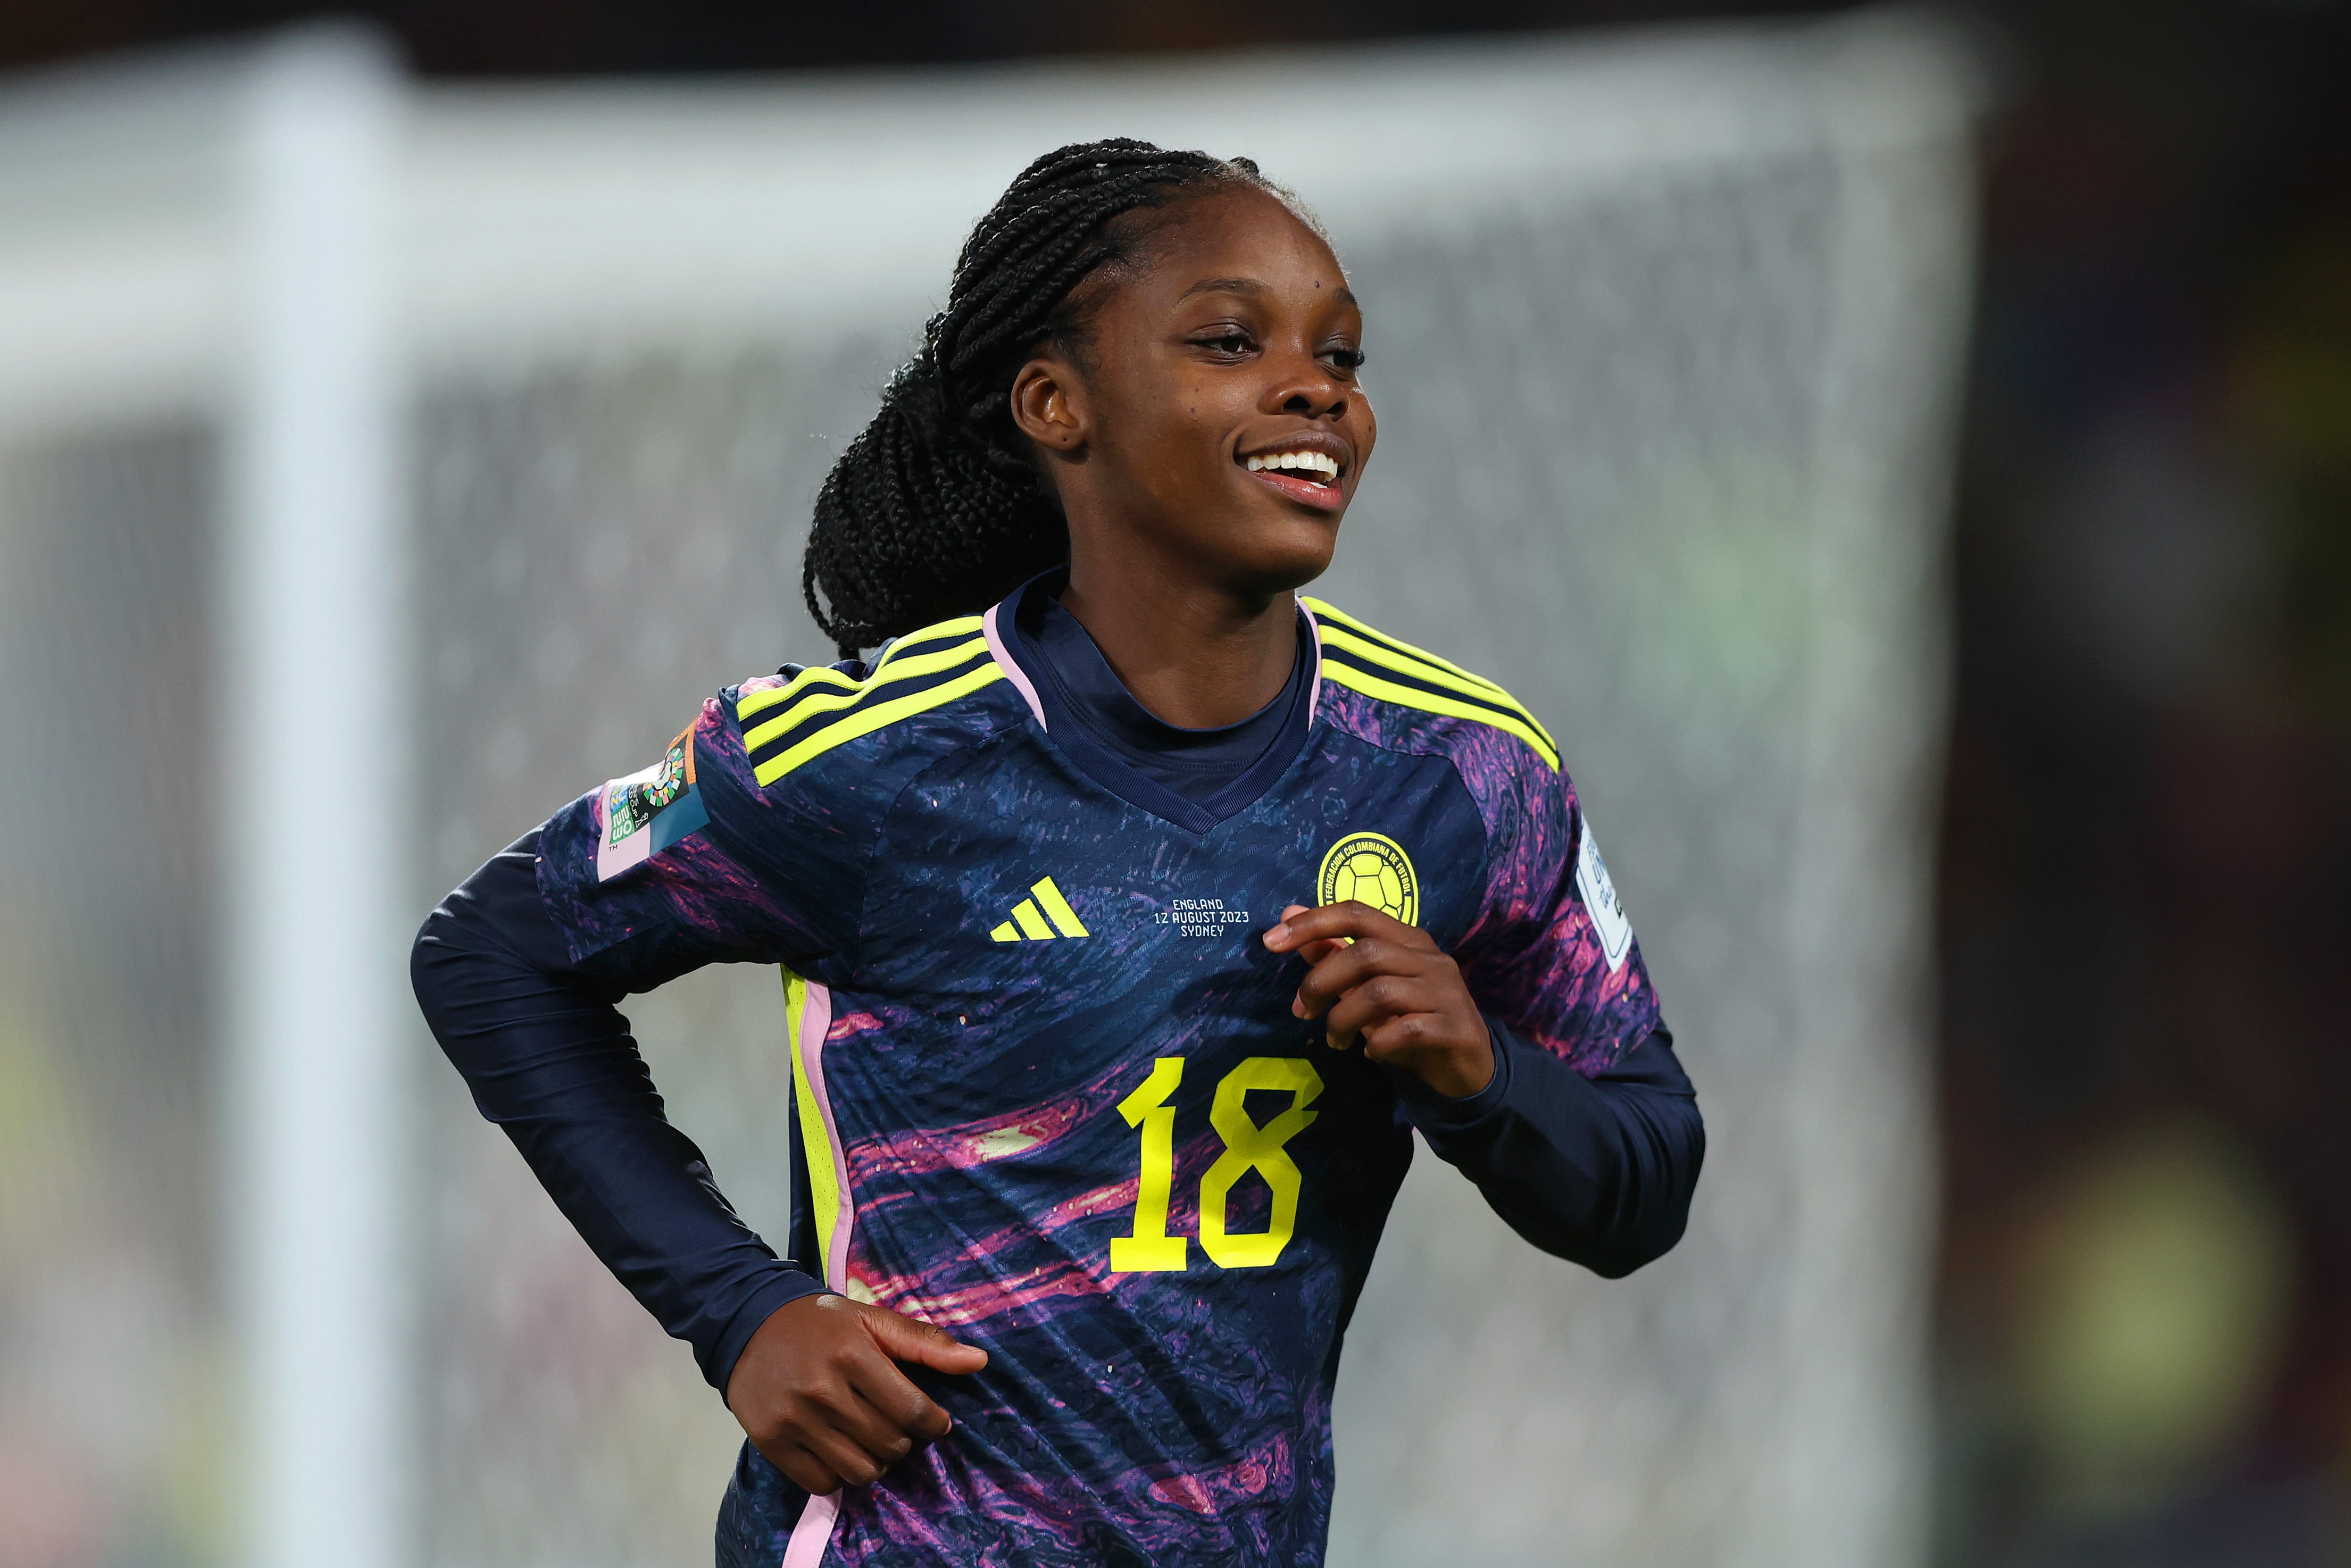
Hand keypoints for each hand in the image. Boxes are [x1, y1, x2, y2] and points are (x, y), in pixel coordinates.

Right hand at [726, 1292, 987, 1494]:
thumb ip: (925, 1342)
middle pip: (889, 1443)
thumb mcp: (872, 1319)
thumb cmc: (820, 1323)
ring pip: (860, 1470)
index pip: (912, 1410)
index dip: (933, 1423)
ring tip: (871, 1440)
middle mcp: (822, 1389)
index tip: (935, 1421)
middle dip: (904, 1440)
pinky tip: (840, 1449)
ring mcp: (794, 1419)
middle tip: (897, 1425)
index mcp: (853, 1354)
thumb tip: (979, 1361)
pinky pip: (822, 1482)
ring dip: (876, 1462)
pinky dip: (839, 1474)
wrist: (748, 1325)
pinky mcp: (772, 1442)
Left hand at [1262, 902, 1494, 1098]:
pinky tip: (1371, 1053)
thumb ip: (1333, 951)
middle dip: (1320, 982)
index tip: (1271, 942)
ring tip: (1335, 1041)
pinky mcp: (1454, 1028)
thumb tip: (1289, 913)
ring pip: (1380, 992)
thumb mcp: (1370, 984)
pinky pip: (1406, 1030)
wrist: (1469, 1065)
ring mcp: (1446, 992)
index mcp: (1408, 939)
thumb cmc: (1413, 1018)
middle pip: (1365, 953)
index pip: (1357, 912)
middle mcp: (1429, 958)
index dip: (1312, 922)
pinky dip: (1377, 1044)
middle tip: (1301, 1011)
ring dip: (1343, 1019)